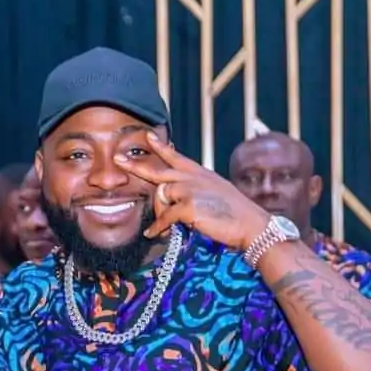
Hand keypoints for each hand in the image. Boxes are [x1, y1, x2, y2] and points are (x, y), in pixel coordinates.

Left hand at [113, 133, 269, 250]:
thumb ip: (196, 188)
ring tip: (163, 226)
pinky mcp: (188, 206)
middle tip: (118, 159)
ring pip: (160, 197)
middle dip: (135, 165)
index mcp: (199, 173)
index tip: (148, 136)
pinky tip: (154, 234)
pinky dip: (158, 228)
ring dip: (159, 213)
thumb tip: (176, 195)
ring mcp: (190, 190)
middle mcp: (192, 177)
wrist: (252, 225)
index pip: (176, 156)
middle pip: (157, 170)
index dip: (160, 146)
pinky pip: (164, 218)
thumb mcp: (216, 192)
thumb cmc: (236, 213)